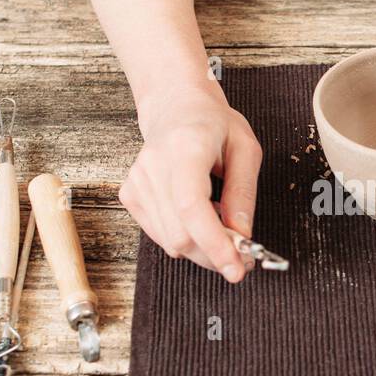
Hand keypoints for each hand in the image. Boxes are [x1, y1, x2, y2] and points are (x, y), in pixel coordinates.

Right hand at [119, 87, 262, 282]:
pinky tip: (199, 218)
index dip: (214, 244)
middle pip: (181, 234)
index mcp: (185, 148)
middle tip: (243, 254)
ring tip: (223, 230)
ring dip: (203, 249)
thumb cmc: (213, 124)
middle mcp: (153, 166)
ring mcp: (137, 182)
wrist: (176, 107)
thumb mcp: (245, 150)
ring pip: (171, 242)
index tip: (236, 268)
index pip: (192, 207)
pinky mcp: (130, 195)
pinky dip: (185, 238)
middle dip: (215, 254)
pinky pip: (161, 236)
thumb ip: (243, 194)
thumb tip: (242, 237)